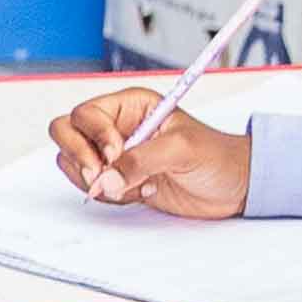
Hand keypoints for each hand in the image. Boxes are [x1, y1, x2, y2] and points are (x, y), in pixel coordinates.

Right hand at [52, 92, 255, 216]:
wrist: (234, 187)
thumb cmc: (217, 157)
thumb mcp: (182, 150)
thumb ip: (141, 160)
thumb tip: (106, 179)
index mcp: (130, 106)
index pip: (86, 114)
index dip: (95, 136)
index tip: (116, 155)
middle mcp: (117, 126)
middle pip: (66, 132)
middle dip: (80, 158)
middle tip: (101, 177)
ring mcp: (114, 155)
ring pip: (72, 162)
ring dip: (96, 181)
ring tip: (135, 184)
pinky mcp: (117, 179)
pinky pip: (89, 186)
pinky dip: (107, 195)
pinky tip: (140, 192)